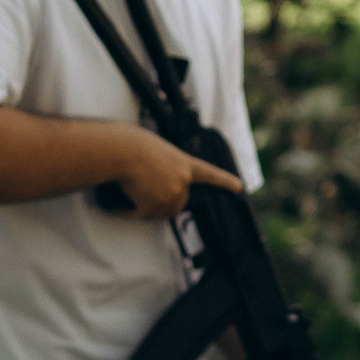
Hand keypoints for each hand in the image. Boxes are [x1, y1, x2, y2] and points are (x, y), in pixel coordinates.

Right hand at [104, 125, 241, 219]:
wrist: (123, 150)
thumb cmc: (132, 144)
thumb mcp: (154, 151)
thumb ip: (162, 168)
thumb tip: (149, 187)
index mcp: (184, 162)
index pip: (209, 173)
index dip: (224, 181)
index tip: (239, 187)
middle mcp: (183, 179)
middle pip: (178, 203)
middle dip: (163, 205)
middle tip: (143, 196)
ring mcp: (172, 193)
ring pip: (158, 212)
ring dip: (144, 208)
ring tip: (130, 191)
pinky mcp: (156, 204)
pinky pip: (140, 214)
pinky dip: (129, 212)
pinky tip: (120, 205)